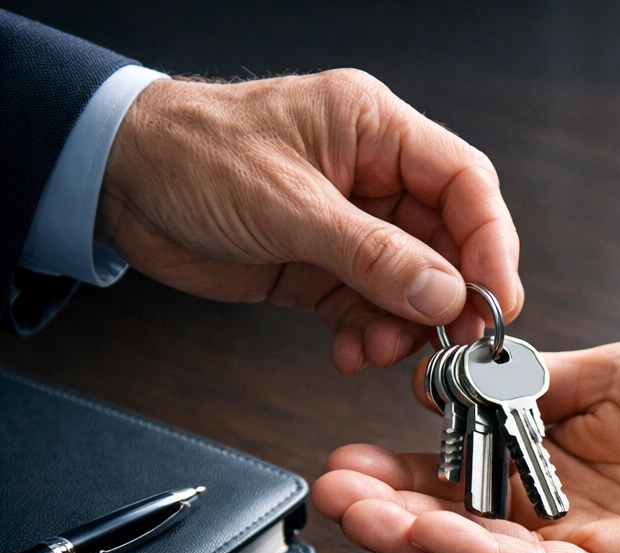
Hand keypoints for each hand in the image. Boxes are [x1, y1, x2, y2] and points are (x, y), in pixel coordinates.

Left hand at [97, 71, 522, 370]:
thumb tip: (444, 292)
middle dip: (451, 298)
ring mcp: (349, 228)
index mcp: (374, 131)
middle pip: (446, 243)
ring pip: (409, 287)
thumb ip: (371, 254)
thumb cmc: (191, 155)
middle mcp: (371, 179)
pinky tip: (350, 351)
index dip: (491, 243)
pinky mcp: (323, 269)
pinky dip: (365, 336)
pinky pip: (366, 309)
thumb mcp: (287, 205)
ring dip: (404, 327)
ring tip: (380, 349)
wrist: (118, 184)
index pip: (464, 184)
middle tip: (455, 344)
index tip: (497, 299)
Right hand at [310, 334, 619, 552]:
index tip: (348, 458)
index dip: (399, 483)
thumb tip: (453, 380)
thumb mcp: (606, 380)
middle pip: (459, 545)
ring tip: (357, 516)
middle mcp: (564, 534)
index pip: (459, 496)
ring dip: (416, 546)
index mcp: (554, 485)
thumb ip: (530, 389)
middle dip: (388, 523)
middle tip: (331, 495)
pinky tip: (428, 533)